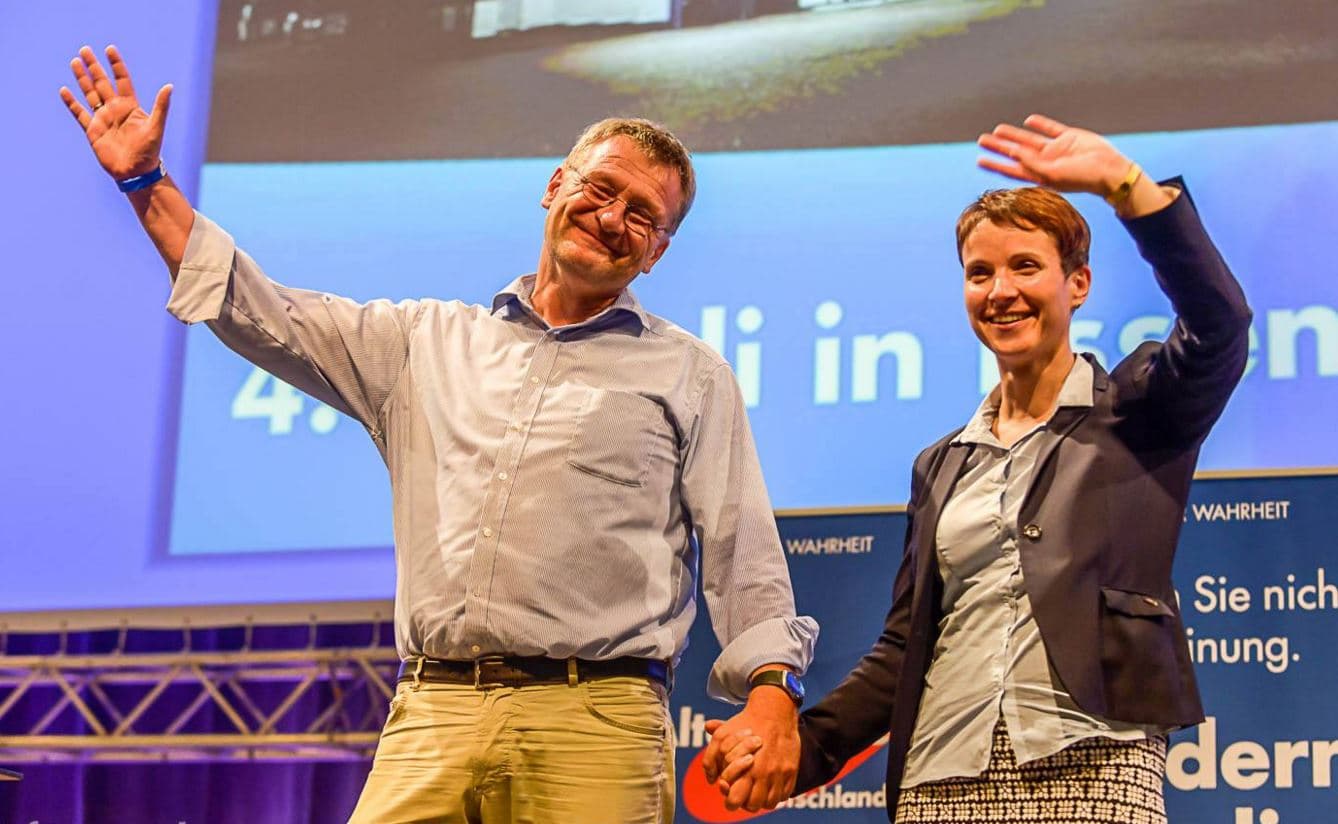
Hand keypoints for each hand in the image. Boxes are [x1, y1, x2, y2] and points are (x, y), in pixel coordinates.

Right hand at [60, 45, 171, 180]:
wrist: (136, 173)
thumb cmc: (149, 152)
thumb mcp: (156, 127)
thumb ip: (161, 107)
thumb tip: (170, 86)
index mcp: (130, 106)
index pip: (122, 80)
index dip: (116, 65)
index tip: (110, 49)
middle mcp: (115, 110)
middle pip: (102, 83)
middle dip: (94, 66)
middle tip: (85, 49)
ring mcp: (103, 119)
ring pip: (90, 93)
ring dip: (82, 78)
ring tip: (75, 62)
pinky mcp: (93, 130)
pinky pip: (80, 113)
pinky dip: (72, 103)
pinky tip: (65, 91)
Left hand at [701, 687, 799, 810]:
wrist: (775, 712)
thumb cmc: (748, 723)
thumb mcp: (725, 735)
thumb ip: (713, 754)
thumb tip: (709, 776)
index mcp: (745, 767)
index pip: (735, 800)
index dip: (730, 800)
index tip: (730, 792)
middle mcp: (763, 773)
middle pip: (752, 805)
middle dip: (745, 803)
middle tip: (743, 794)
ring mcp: (779, 774)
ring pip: (768, 803)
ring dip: (761, 801)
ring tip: (756, 792)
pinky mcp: (791, 772)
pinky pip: (783, 796)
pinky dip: (775, 796)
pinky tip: (769, 787)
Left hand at [977, 114, 1132, 198]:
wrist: (1110, 170)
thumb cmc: (1082, 178)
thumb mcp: (1053, 174)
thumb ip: (1032, 164)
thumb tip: (1013, 153)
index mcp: (1040, 175)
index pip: (1011, 169)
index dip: (995, 164)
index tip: (979, 160)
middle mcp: (1045, 162)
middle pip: (1016, 153)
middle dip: (999, 147)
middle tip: (981, 140)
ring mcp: (1057, 149)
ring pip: (1030, 139)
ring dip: (1013, 135)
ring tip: (997, 130)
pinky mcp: (1070, 137)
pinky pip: (1051, 129)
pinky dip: (1040, 124)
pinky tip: (1029, 120)